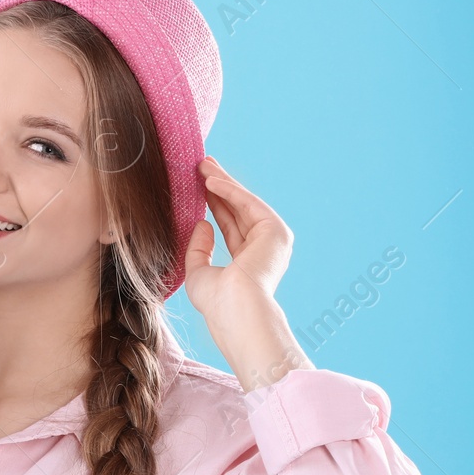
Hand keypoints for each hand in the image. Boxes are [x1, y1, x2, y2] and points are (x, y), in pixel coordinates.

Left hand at [184, 156, 309, 390]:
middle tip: (203, 165)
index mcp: (248, 263)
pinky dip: (229, 190)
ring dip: (223, 183)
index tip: (199, 187)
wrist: (236, 310)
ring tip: (203, 165)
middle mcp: (263, 249)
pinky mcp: (275, 230)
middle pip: (238, 210)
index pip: (230, 227)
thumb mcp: (198, 273)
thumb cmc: (216, 302)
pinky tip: (211, 180)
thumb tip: (202, 223)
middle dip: (220, 187)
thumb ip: (199, 248)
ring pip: (243, 203)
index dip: (215, 205)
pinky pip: (248, 204)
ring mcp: (272, 240)